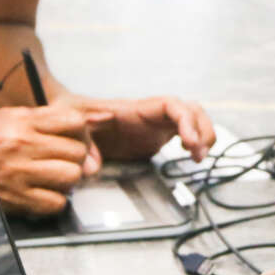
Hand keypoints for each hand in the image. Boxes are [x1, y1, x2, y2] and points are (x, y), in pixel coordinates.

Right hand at [0, 101, 113, 216]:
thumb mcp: (6, 120)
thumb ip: (44, 122)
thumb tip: (86, 132)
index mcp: (21, 120)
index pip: (74, 122)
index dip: (81, 133)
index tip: (75, 140)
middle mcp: (22, 144)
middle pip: (77, 151)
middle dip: (74, 159)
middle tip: (61, 162)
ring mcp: (19, 172)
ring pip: (71, 176)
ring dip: (66, 181)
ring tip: (53, 178)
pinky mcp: (17, 197)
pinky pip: (56, 202)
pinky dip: (54, 202)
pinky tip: (42, 194)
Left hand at [78, 94, 214, 163]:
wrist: (70, 118)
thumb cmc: (71, 114)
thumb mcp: (73, 126)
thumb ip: (82, 145)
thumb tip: (91, 169)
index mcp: (136, 109)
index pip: (171, 105)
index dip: (186, 121)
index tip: (190, 141)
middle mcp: (151, 113)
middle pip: (191, 110)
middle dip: (202, 129)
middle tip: (198, 155)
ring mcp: (156, 123)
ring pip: (193, 120)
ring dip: (204, 136)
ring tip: (199, 157)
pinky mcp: (156, 135)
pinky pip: (185, 132)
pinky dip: (195, 142)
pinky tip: (192, 155)